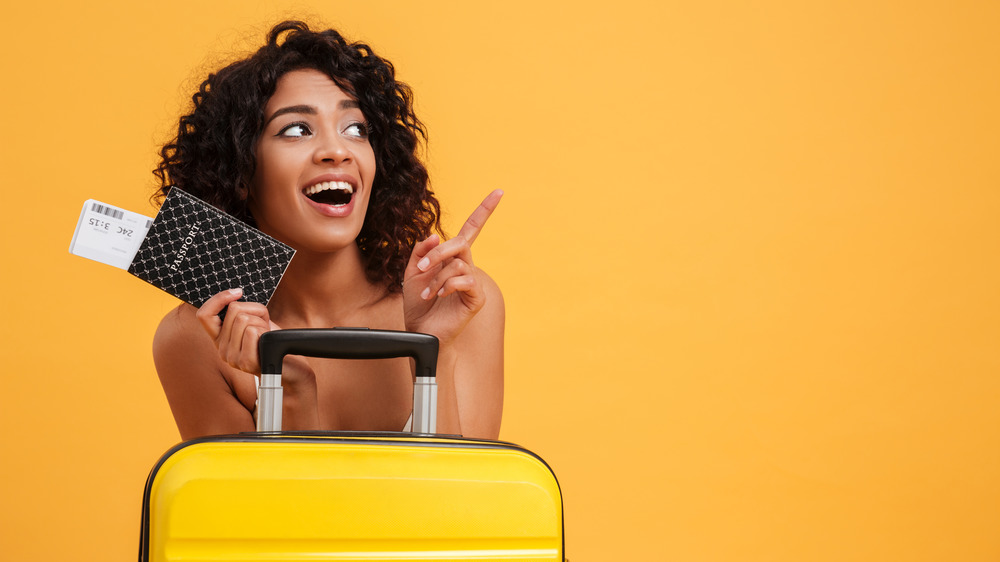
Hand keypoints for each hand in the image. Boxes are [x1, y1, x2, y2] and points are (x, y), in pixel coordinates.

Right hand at [195, 289, 311, 383]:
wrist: (286, 363)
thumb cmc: (269, 340)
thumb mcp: (254, 321)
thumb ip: (241, 310)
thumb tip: (235, 295)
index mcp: (219, 338)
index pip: (204, 315)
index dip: (218, 299)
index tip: (237, 292)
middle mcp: (221, 349)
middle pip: (233, 311)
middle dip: (254, 311)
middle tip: (262, 326)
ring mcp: (232, 358)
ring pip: (244, 319)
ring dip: (261, 322)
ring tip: (264, 335)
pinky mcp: (245, 362)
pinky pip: (251, 332)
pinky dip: (265, 331)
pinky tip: (266, 343)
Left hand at [403, 190, 501, 345]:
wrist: (421, 332)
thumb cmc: (418, 305)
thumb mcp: (412, 272)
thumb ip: (421, 251)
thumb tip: (436, 236)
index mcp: (454, 258)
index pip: (472, 229)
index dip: (484, 210)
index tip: (499, 192)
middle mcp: (467, 267)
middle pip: (461, 243)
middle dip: (438, 253)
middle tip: (421, 267)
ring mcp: (473, 282)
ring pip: (459, 263)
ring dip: (437, 276)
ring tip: (427, 292)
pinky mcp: (476, 298)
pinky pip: (465, 281)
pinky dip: (447, 286)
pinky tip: (438, 297)